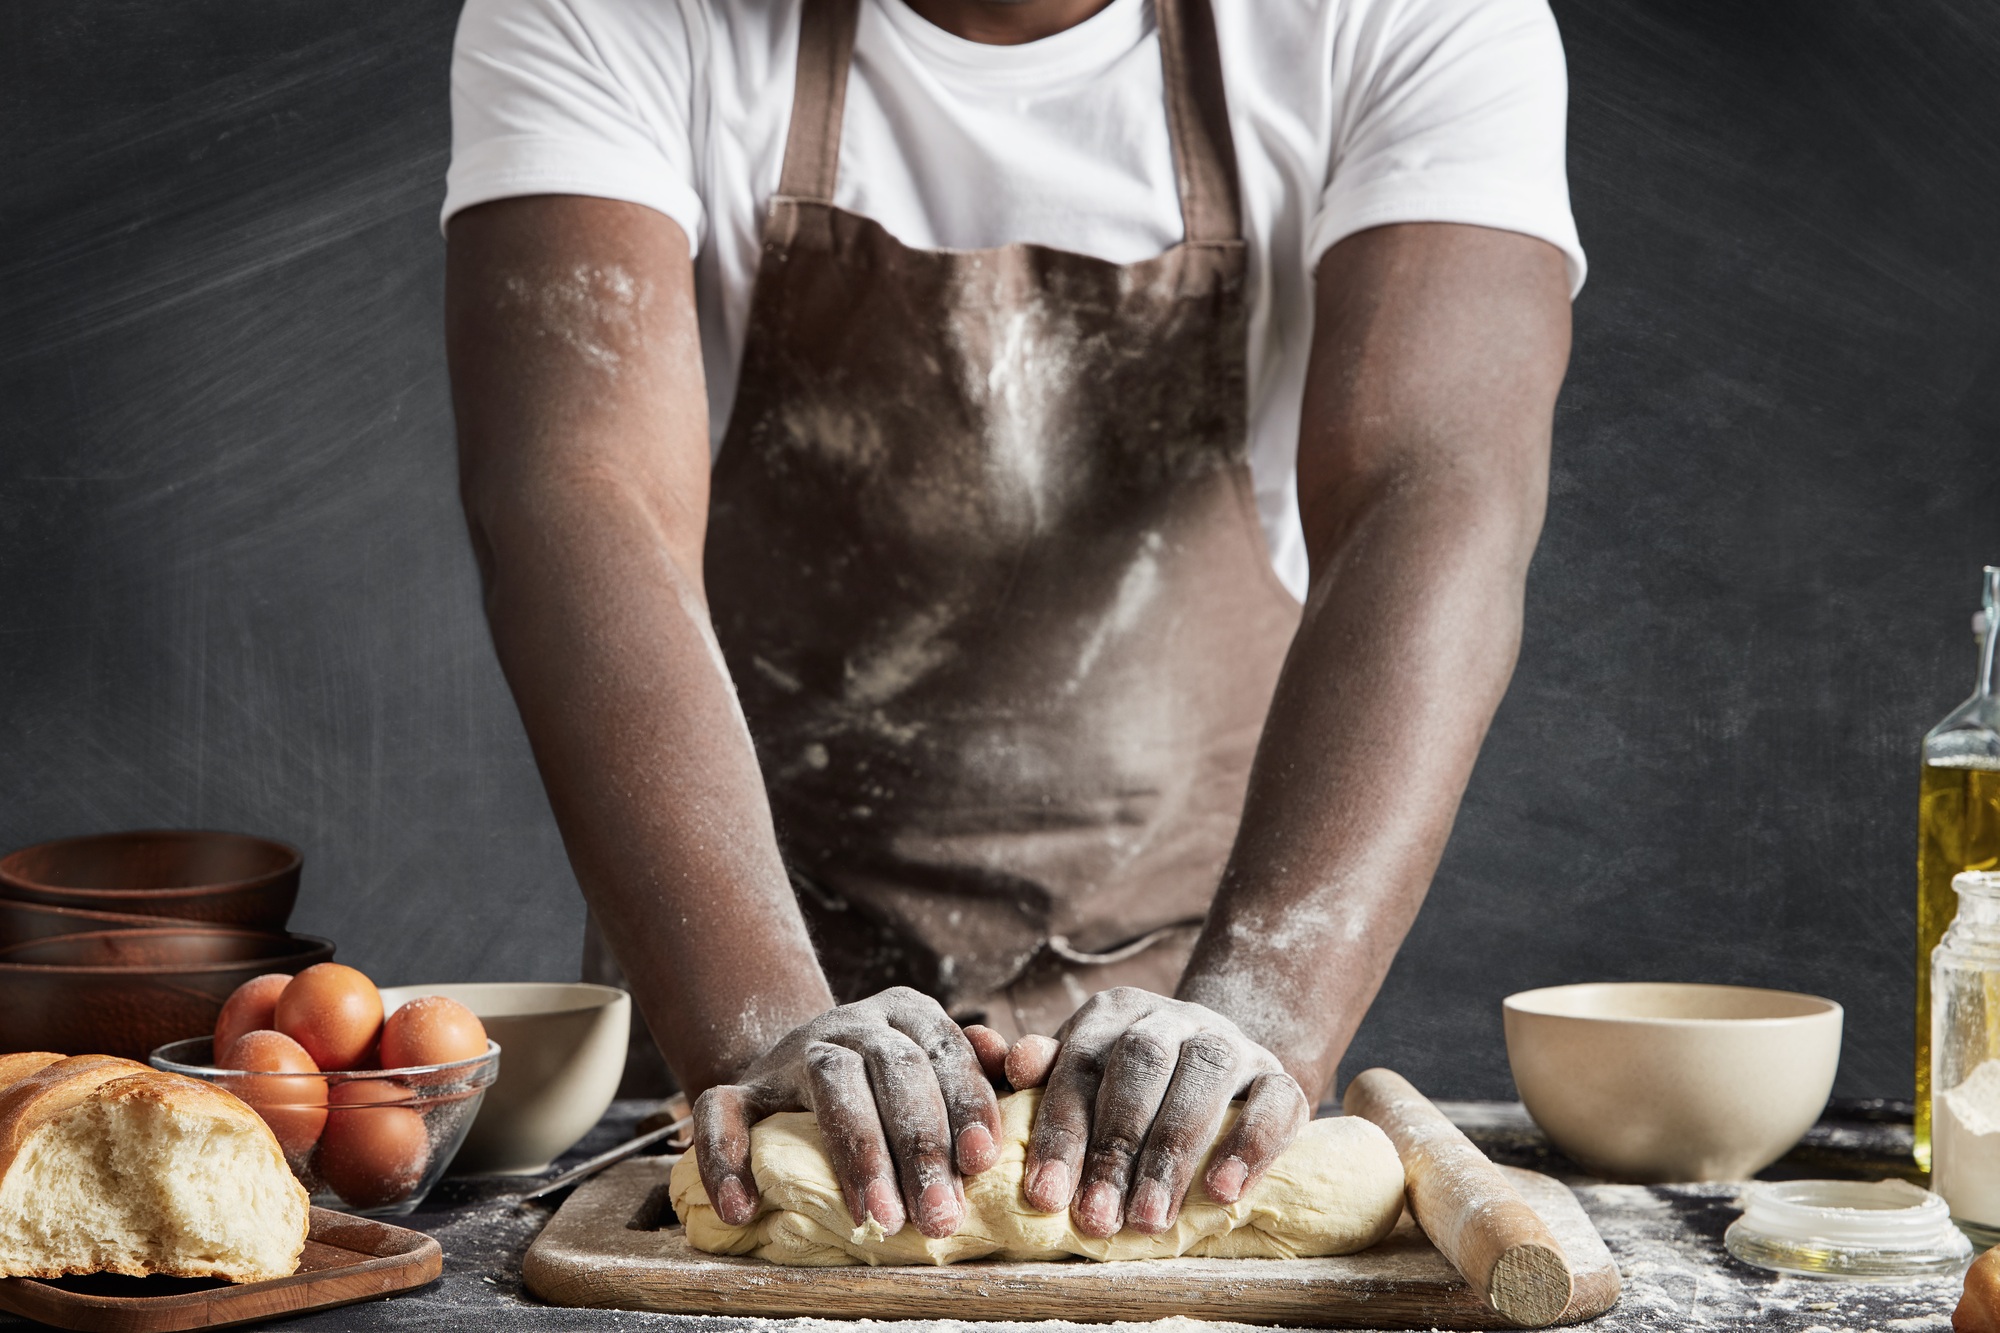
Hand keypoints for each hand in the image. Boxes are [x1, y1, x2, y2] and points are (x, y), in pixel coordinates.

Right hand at [692, 987, 1003, 1238]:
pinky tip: (743, 1207)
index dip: (965, 1104)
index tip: (980, 1162)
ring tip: (877, 1219)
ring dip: (857, 1152)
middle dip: (920, 1145)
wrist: (794, 1073)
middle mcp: (853, 1021)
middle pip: (894, 1068)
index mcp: (908, 1013)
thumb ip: (979, 1072)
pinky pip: (722, 1112)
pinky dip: (727, 1159)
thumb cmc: (887, 1086)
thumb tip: (1015, 1063)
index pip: (945, 1053)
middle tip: (939, 1217)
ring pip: (830, 1082)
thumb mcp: (937, 1071)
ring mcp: (792, 1051)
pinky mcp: (737, 1088)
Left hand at [1016, 987, 1307, 1237]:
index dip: (1061, 1130)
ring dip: (1173, 1152)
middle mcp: (1170, 1017)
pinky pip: (1274, 1099)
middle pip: (1141, 1063)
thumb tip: (1008, 1060)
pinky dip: (1249, 1145)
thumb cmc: (1125, 1093)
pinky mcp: (1279, 1076)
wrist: (1216, 1075)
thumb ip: (1038, 1077)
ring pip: (1205, 1073)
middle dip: (1115, 1145)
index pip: (1081, 1063)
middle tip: (1097, 1220)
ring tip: (1149, 1221)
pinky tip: (1221, 1193)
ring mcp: (1230, 1041)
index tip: (1044, 1196)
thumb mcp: (1077, 1082)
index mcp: (1111, 1014)